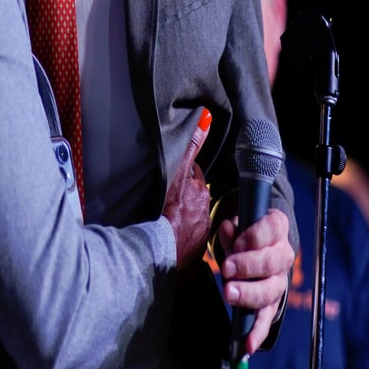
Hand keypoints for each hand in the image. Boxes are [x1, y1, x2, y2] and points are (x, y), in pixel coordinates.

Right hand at [162, 109, 212, 267]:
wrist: (162, 249)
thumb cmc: (168, 210)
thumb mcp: (178, 173)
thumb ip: (192, 147)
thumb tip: (206, 118)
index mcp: (199, 193)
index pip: (194, 178)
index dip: (185, 176)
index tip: (178, 178)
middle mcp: (204, 211)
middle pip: (194, 197)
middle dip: (186, 196)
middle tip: (172, 198)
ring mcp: (199, 231)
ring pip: (192, 217)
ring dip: (184, 215)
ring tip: (169, 218)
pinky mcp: (193, 249)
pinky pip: (188, 238)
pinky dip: (181, 234)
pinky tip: (171, 235)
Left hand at [216, 207, 293, 354]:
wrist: (259, 247)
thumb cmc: (245, 235)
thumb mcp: (238, 227)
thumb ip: (232, 231)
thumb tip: (228, 229)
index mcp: (277, 228)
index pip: (272, 229)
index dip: (255, 236)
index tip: (237, 242)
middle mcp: (283, 255)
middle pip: (271, 262)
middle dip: (248, 266)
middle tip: (227, 269)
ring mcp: (279, 281)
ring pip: (270, 291)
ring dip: (249, 294)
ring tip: (230, 294)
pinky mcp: (272, 303)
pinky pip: (267, 319)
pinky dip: (258, 332)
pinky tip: (248, 345)